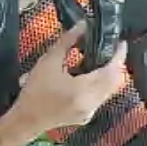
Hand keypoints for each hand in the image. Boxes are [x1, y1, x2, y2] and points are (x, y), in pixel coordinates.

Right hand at [8, 22, 127, 137]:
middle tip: (111, 49)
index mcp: (84, 90)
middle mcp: (92, 103)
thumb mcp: (48, 62)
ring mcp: (91, 111)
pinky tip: (88, 77)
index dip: (119, 56)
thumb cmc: (34, 91)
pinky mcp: (88, 116)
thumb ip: (67, 42)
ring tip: (99, 60)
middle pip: (114, 81)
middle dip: (115, 65)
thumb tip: (82, 25)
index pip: (112, 71)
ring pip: (109, 90)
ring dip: (108, 75)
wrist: (25, 120)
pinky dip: (100, 86)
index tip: (121, 43)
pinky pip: (101, 98)